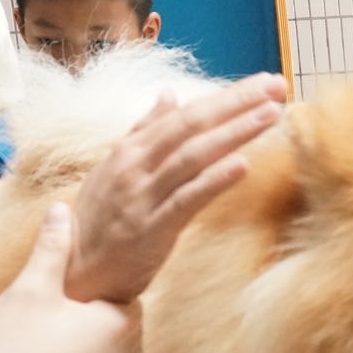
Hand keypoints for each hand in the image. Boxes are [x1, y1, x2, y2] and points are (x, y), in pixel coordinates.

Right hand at [0, 203, 144, 352]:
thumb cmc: (15, 350)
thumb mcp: (30, 290)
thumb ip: (53, 248)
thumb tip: (63, 208)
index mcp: (125, 324)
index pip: (119, 302)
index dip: (87, 304)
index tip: (58, 314)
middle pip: (118, 336)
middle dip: (91, 334)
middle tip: (48, 341)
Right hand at [63, 73, 286, 303]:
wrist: (76, 270)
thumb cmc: (101, 217)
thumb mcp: (115, 166)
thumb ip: (144, 130)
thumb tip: (168, 94)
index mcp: (132, 148)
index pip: (187, 113)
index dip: (228, 96)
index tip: (264, 82)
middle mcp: (136, 165)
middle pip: (193, 125)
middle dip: (237, 103)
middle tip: (276, 86)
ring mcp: (143, 195)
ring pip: (193, 156)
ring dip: (235, 133)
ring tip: (270, 114)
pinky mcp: (152, 228)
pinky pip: (186, 200)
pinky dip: (214, 181)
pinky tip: (242, 165)